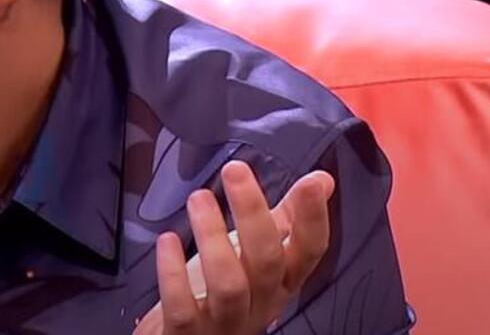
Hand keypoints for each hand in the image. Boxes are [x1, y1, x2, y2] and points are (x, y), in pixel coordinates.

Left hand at [132, 161, 335, 334]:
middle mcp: (260, 305)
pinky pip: (183, 306)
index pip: (310, 253)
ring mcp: (225, 322)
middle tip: (235, 171)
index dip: (314, 219)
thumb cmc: (224, 296)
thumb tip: (322, 179)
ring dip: (213, 237)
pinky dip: (173, 272)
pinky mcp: (188, 333)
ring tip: (199, 199)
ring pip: (229, 284)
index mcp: (280, 283)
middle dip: (253, 214)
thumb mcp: (258, 256)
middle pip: (267, 262)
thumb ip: (287, 219)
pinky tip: (168, 241)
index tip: (313, 183)